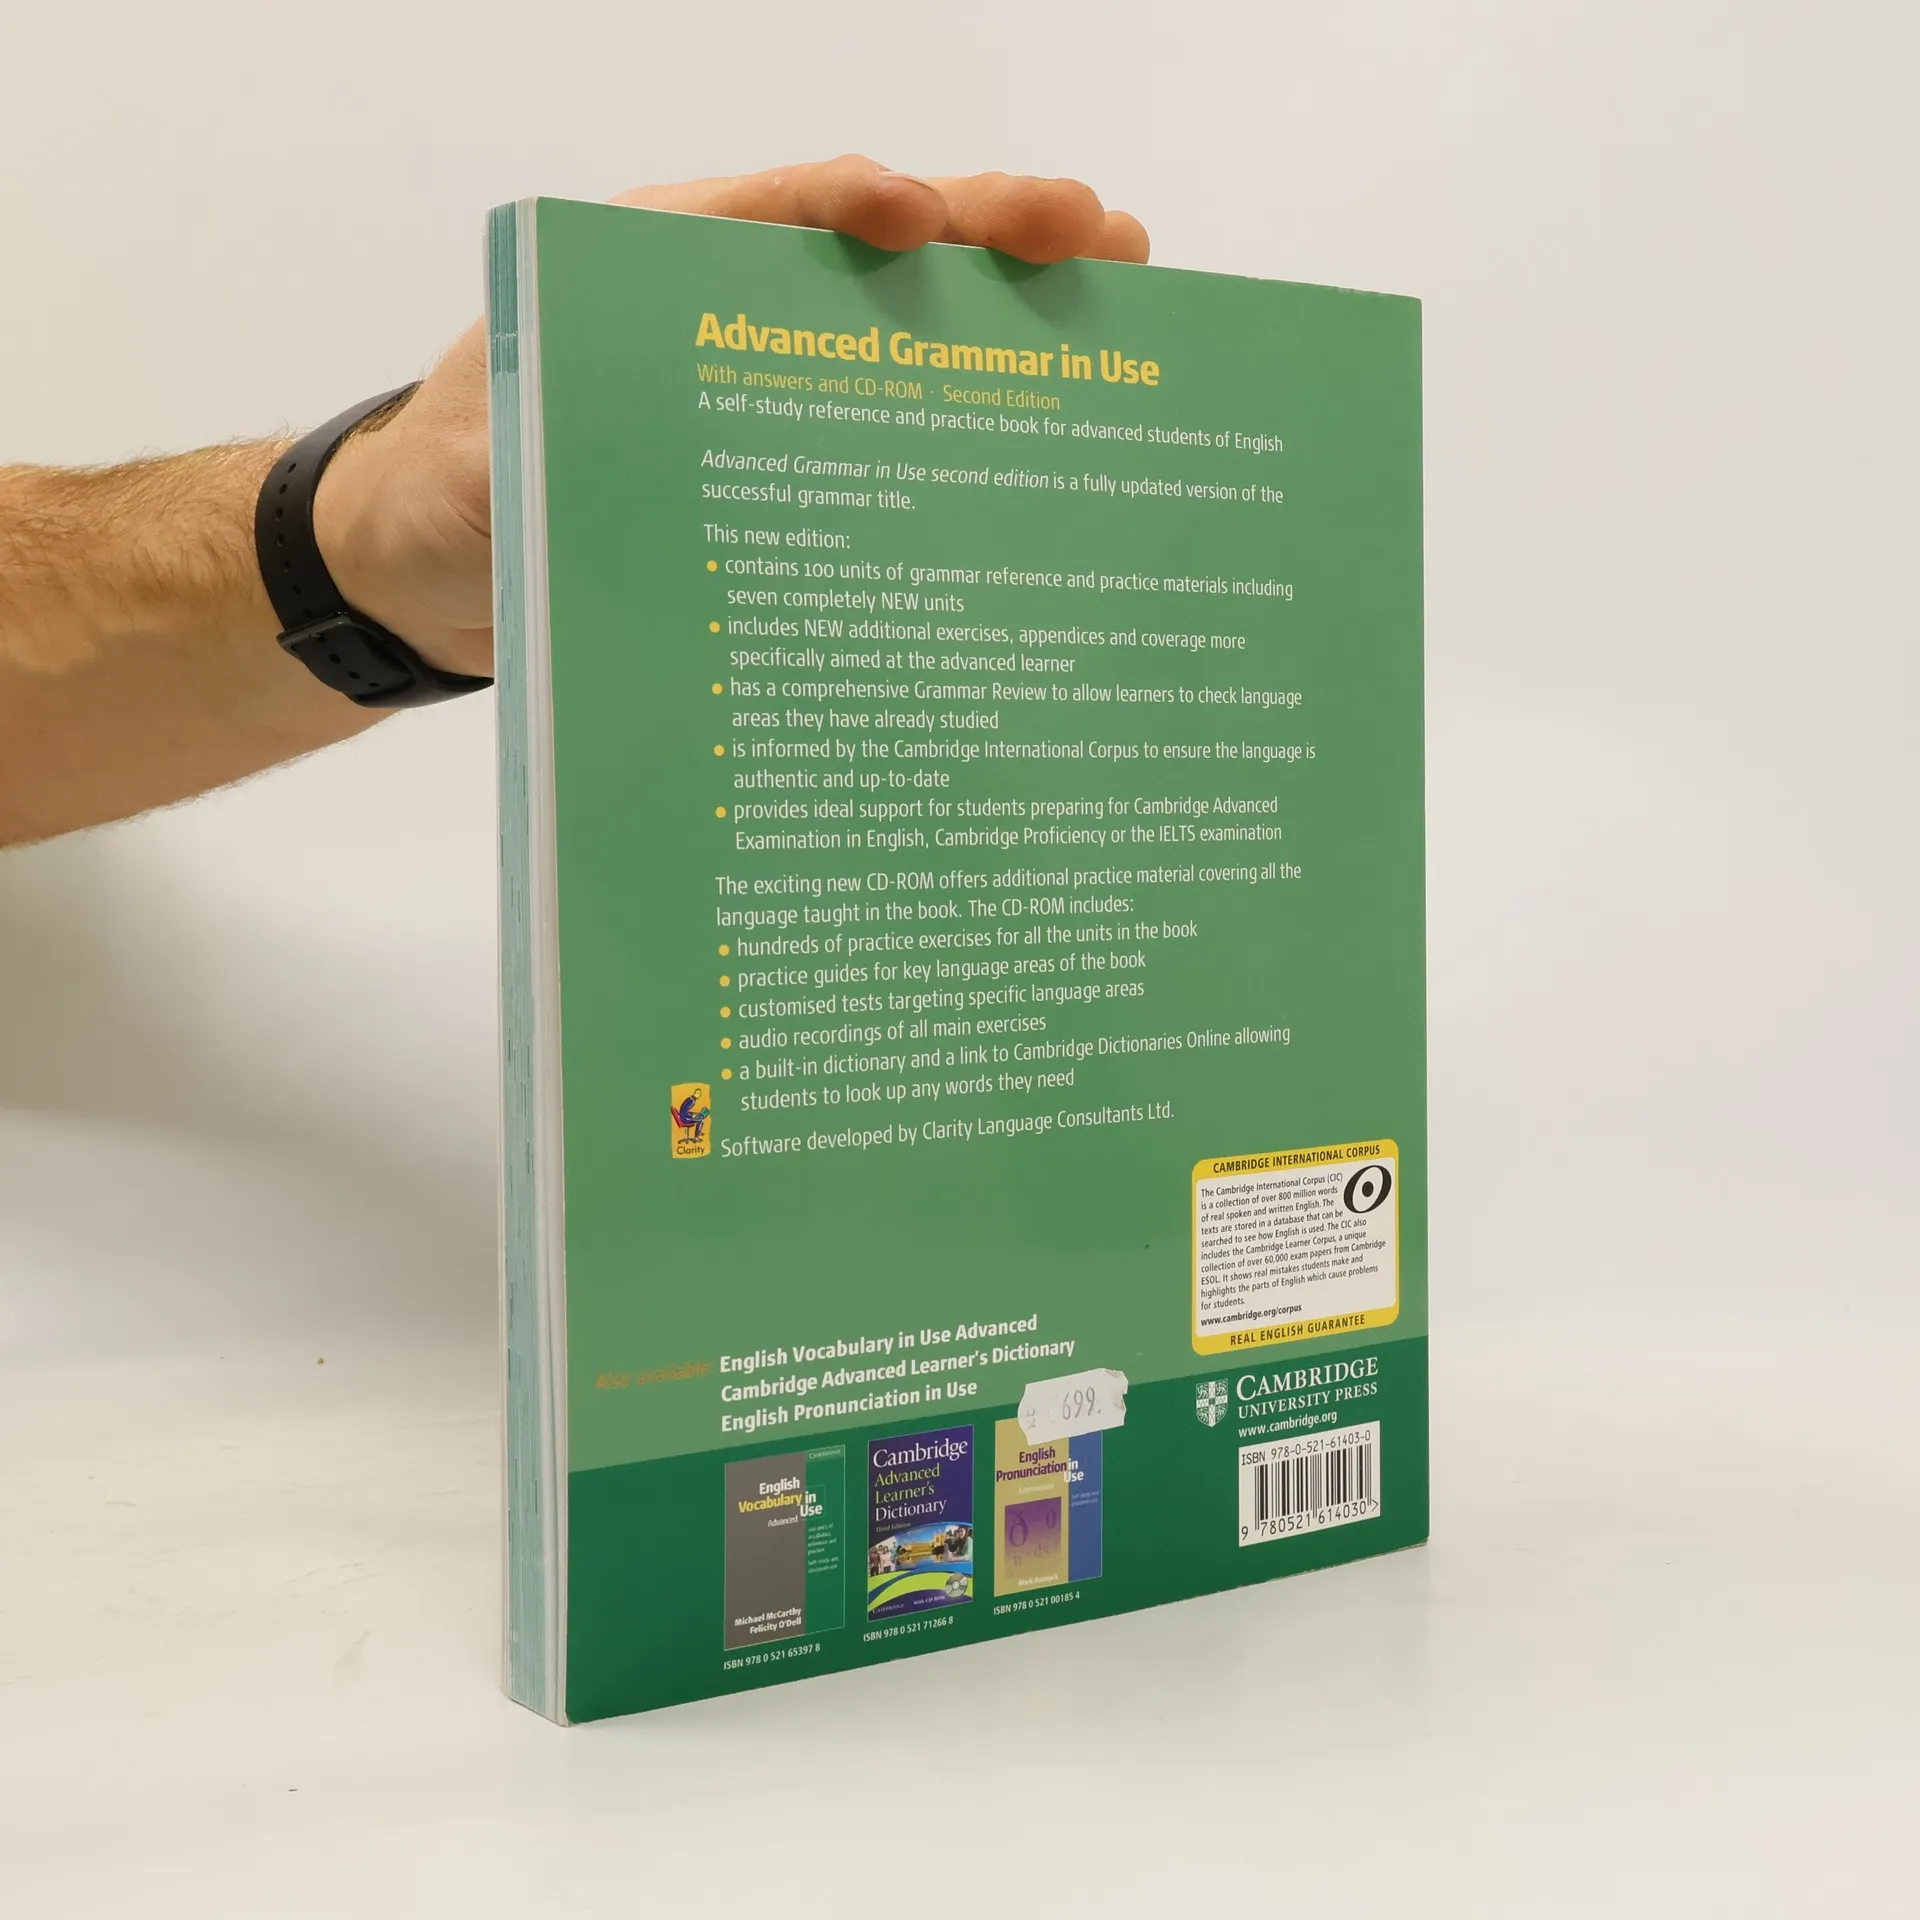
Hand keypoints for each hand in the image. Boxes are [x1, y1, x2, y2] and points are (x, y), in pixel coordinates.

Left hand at [315, 158, 1149, 678]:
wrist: (435, 569)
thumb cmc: (450, 495)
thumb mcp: (474, 477)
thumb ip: (526, 462)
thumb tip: (582, 467)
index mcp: (650, 280)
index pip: (768, 214)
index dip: (854, 206)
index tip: (924, 221)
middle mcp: (731, 318)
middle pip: (875, 256)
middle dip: (990, 236)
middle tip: (1103, 240)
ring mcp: (774, 391)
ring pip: (907, 336)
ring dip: (1012, 321)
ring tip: (1126, 309)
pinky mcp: (795, 470)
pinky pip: (895, 432)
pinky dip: (976, 425)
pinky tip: (1057, 442)